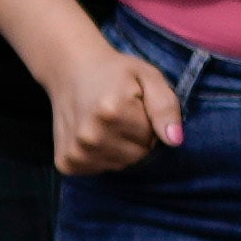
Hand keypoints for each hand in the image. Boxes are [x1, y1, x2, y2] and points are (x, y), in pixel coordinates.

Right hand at [31, 21, 183, 182]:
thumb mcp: (148, 77)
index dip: (148, 122)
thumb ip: (165, 106)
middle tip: (121, 115)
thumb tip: (174, 140)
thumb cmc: (114, 73)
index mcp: (111, 111)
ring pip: (120, 165)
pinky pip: (100, 170)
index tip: (134, 105)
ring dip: (119, 148)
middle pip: (137, 156)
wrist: (70, 70)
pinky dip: (102, 156)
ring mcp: (75, 152)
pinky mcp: (66, 163)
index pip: (152, 139)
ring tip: (107, 124)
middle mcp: (90, 135)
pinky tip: (94, 135)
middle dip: (136, 138)